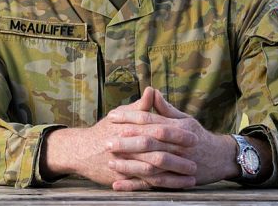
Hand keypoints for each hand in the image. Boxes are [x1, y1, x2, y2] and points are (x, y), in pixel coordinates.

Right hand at [41, 87, 196, 188]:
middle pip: (157, 151)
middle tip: (197, 158)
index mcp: (129, 128)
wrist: (81, 150)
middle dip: (179, 156)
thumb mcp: (120, 115)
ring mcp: (124, 163)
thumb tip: (152, 90)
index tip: (194, 135)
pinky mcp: (122, 177)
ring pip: (153, 170)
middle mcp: (127, 146)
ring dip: (174, 174)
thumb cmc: (104, 131)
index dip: (176, 133)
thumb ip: (140, 106)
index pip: (157, 129)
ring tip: (192, 176)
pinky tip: (176, 186)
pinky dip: (162, 185)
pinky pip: (145, 184)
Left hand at [106, 88, 237, 189]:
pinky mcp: (176, 180)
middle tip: (107, 141)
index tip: (112, 116)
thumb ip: (165, 108)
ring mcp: (178, 164)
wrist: (221, 158)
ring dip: (130, 165)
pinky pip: (153, 184)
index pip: (150, 120)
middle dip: (127, 142)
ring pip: (151, 165)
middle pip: (149, 142)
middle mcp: (178, 145)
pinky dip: (135, 185)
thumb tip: (151, 91)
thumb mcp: (185, 119)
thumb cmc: (198, 136)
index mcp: (178, 127)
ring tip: (111, 162)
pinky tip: (118, 185)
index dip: (130, 118)